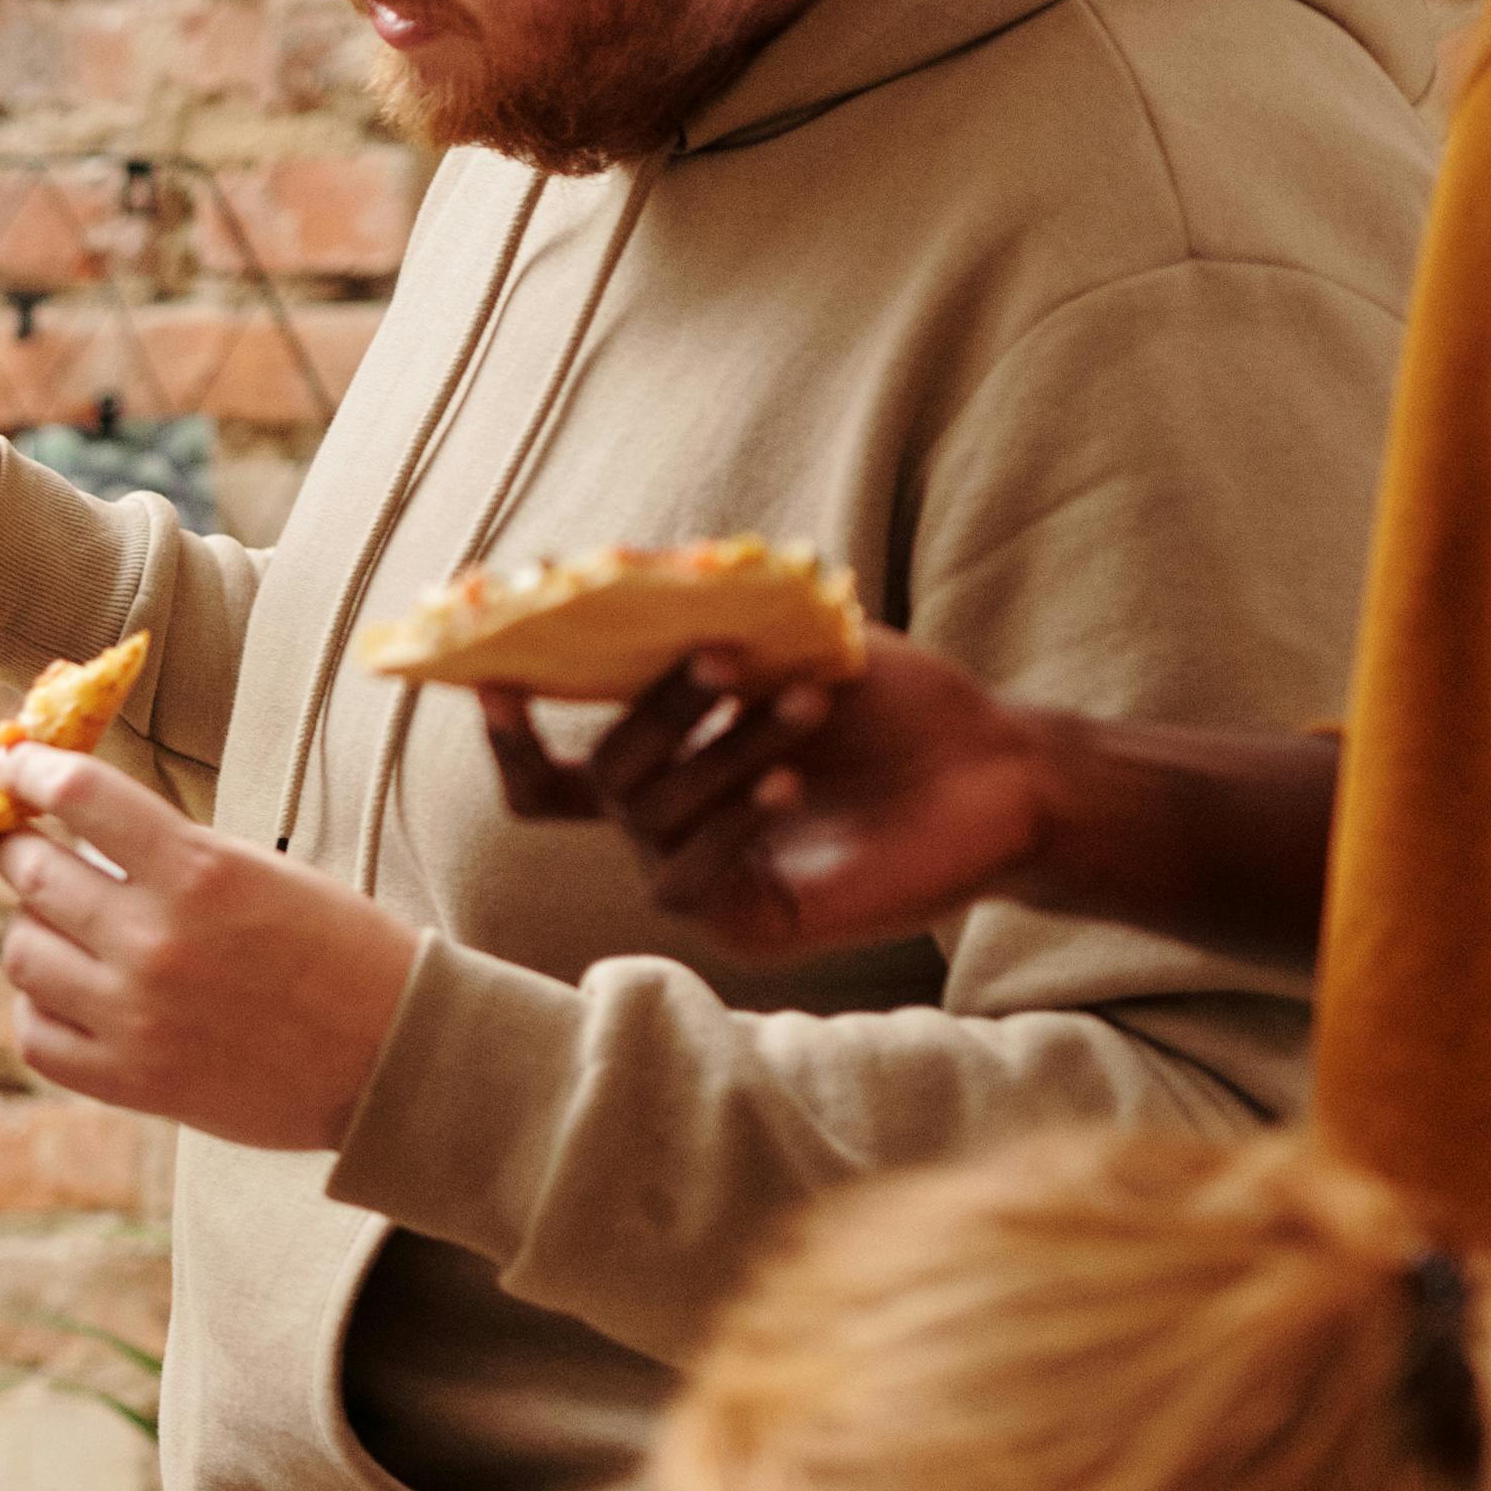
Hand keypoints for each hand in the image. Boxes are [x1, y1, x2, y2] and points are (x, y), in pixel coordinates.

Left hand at [0, 744, 421, 1155]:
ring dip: (31, 930)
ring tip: (61, 927)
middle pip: (32, 873)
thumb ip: (170, 852)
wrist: (394, 1057)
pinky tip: (67, 994)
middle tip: (11, 839)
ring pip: (22, 953)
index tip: (5, 764)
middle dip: (14, 846)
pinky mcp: (130, 1080)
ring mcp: (135, 1015)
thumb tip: (78, 828)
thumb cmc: (343, 953)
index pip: (77, 793)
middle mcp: (156, 940)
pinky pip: (36, 1034)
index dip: (26, 769)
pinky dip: (39, 1007)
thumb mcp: (263, 871)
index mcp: (199, 871)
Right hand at [476, 632, 1057, 959]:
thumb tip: (617, 565)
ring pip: (653, 818)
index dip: (509, 736)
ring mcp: (701, 882)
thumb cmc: (897, 702)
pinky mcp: (746, 924)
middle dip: (656, 712)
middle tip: (723, 660)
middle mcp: (665, 832)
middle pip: (600, 778)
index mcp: (662, 773)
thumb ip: (704, 609)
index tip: (491, 681)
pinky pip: (689, 878)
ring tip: (810, 706)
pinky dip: (734, 824)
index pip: (547, 777)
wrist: (998, 770)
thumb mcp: (791, 635)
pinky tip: (789, 785)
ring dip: (727, 751)